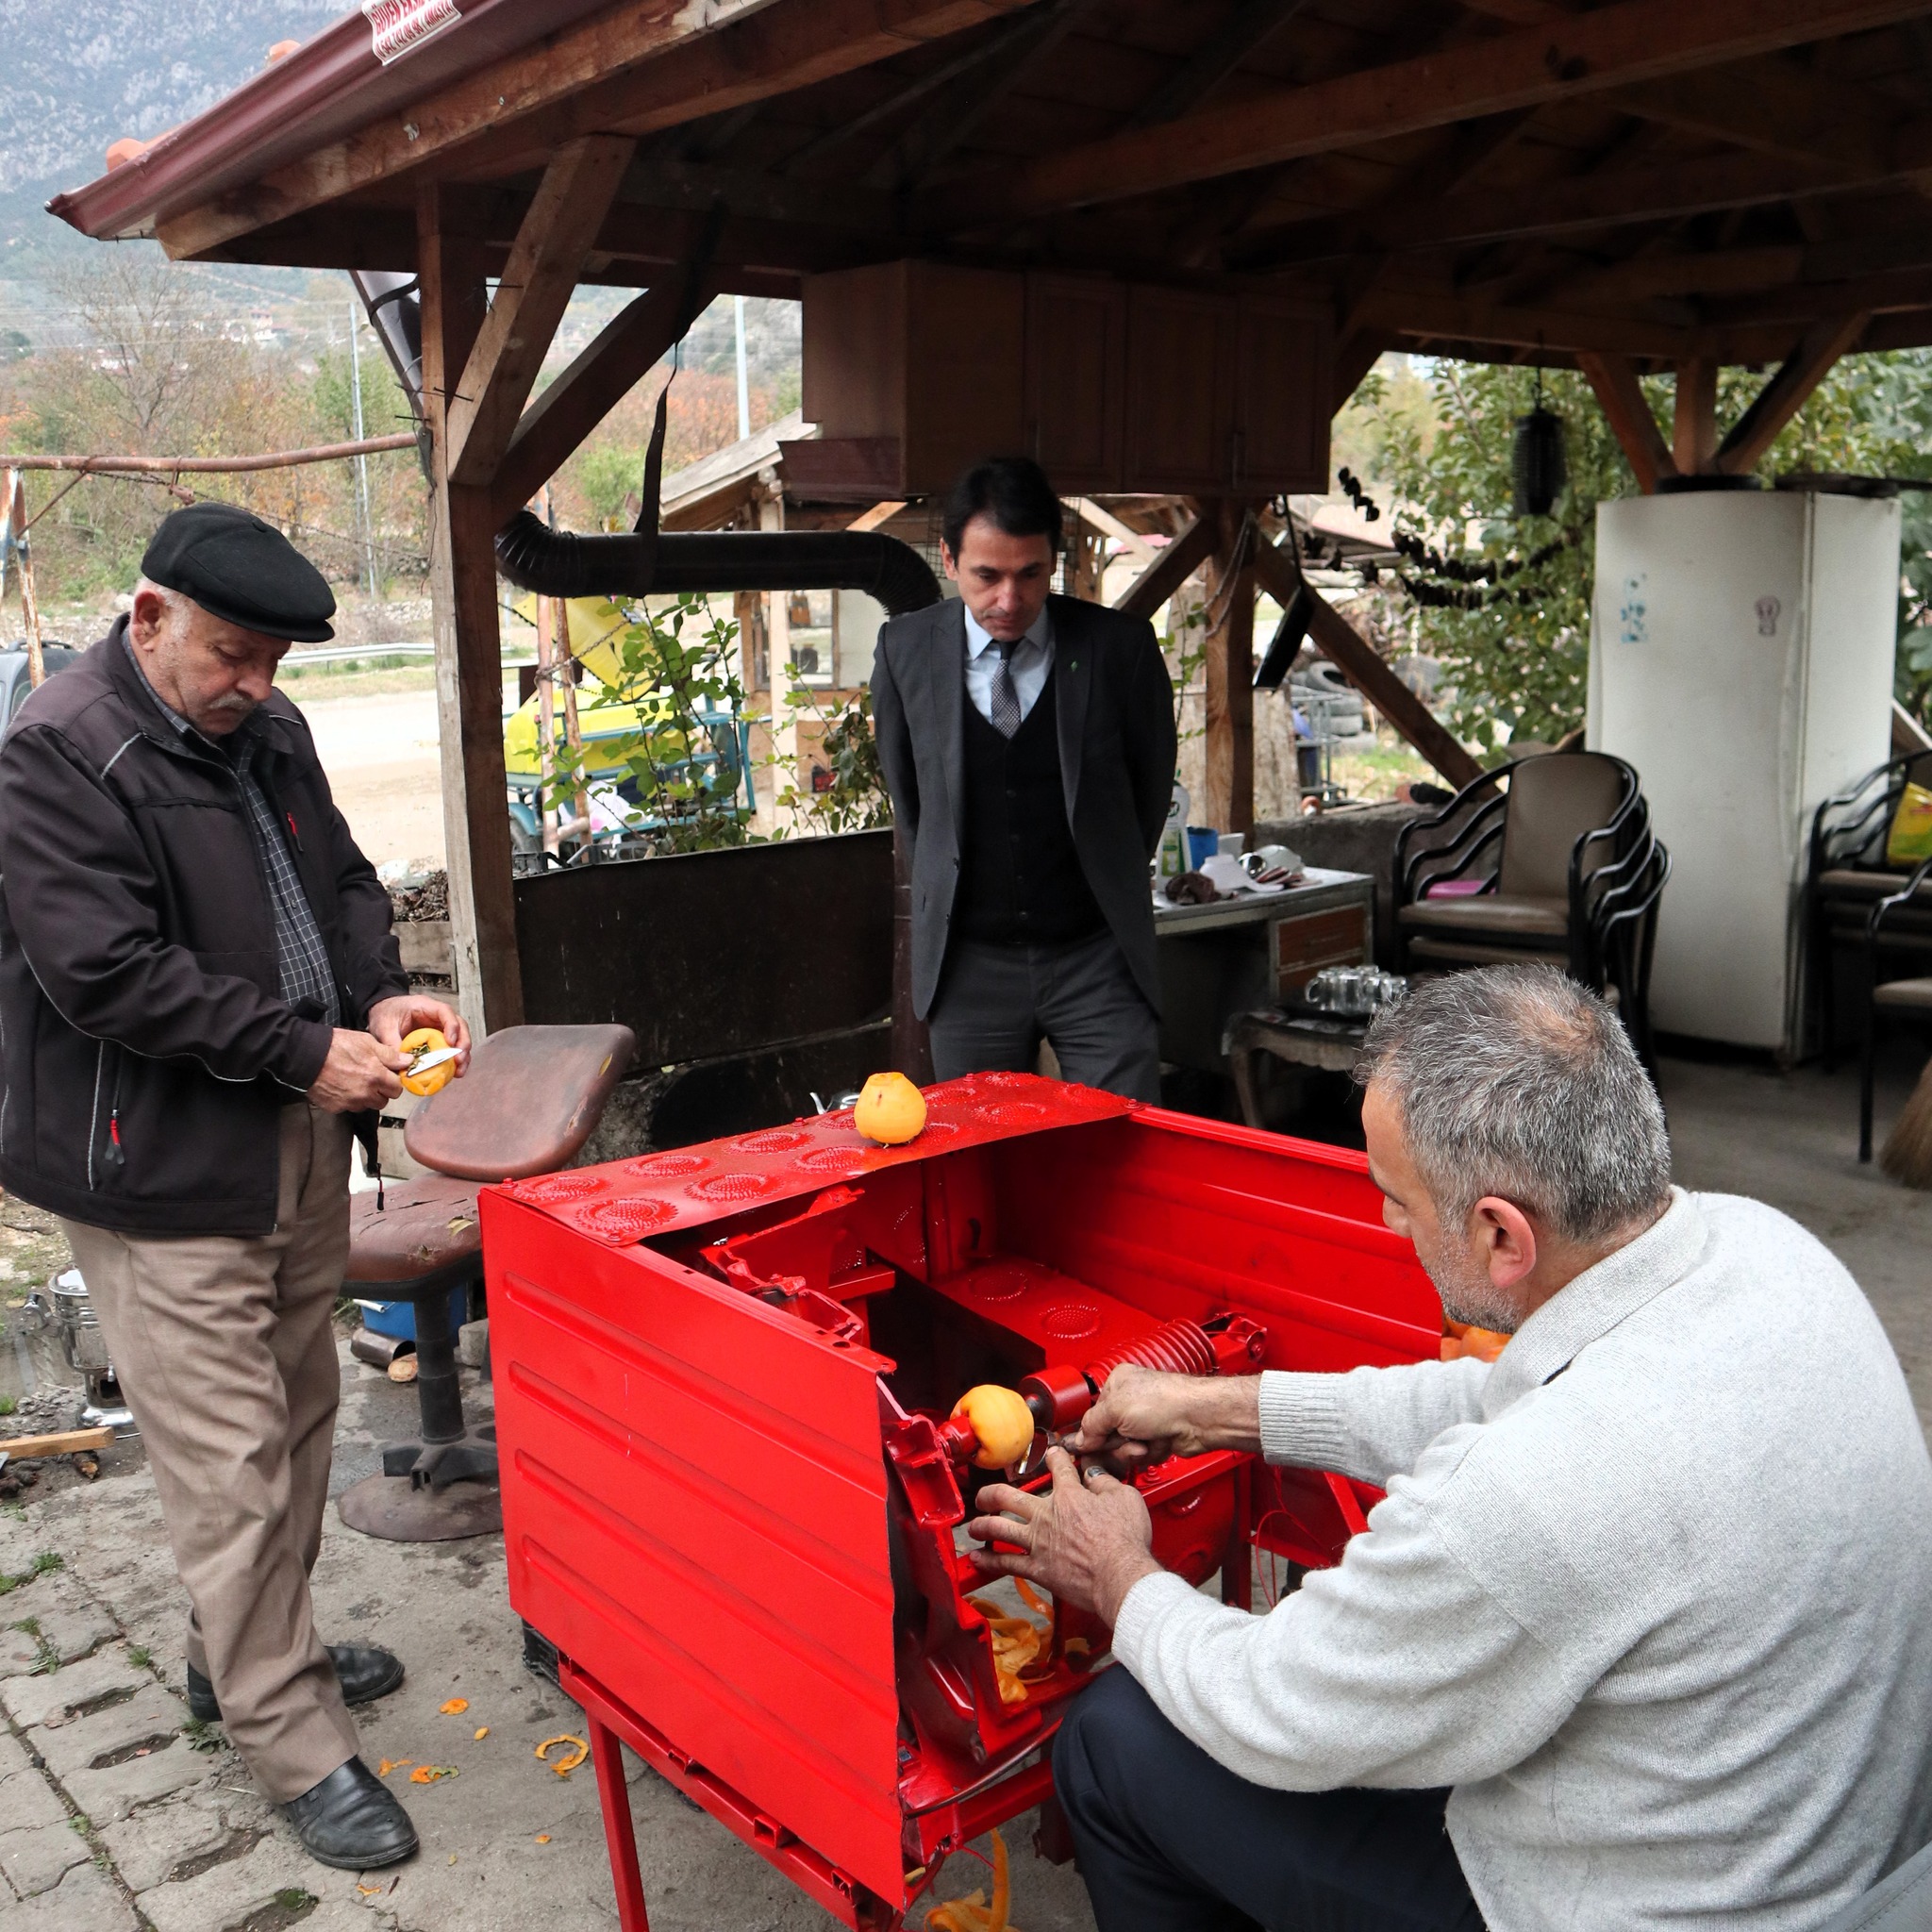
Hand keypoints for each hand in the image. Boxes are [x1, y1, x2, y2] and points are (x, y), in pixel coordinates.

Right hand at [307, 1029, 407, 1111]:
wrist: (305, 1055)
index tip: (387, 1075)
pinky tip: (341, 1086)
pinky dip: (348, 1100)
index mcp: (376, 1077)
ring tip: (354, 1081)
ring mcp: (349, 1102)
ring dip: (365, 1097)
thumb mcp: (367, 1042)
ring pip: (366, 1106)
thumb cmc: (335, 1045)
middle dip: (380, 1091)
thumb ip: (390, 1055)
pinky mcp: (335, 1107)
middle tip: (371, 1078)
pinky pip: (348, 1107)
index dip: (393, 1082)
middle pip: (383, 1101)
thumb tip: (408, 1061)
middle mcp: (365, 1093)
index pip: (397, 1089)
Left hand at [367, 994, 470, 1075]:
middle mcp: (438, 1017)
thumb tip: (403, 1064)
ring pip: (460, 1039)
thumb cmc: (385, 1014)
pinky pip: (451, 1050)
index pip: (445, 1012)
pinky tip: (454, 1073)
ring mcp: (440, 1028)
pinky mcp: (439, 1040)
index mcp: (425, 1007)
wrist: (382, 1014)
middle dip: (462, 1044)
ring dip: (462, 1055)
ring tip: (459, 1071)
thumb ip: (392, 1043)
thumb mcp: (384, 1027)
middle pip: (460, 1026)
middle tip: (459, 1060)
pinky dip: (454, 1062)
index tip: (450, 1042)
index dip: (452, 1026)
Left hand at [967, 1446, 1160, 1624]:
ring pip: (999, 1528)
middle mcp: (1047, 1515)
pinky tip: (979, 1559)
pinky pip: (1007, 1564)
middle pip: (1008, 1497)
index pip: (1058, 1467)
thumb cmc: (1125, 1541)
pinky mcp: (1038, 1569)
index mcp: (1070, 1495)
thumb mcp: (1125, 1498)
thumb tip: (1094, 1475)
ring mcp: (1039, 1543)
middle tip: (985, 1495)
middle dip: (992, 1493)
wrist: (1120, 1576)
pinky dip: (990, 1561)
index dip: (1054, 1457)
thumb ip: (1105, 1483)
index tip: (1052, 1455)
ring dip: (982, 1525)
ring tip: (974, 1526)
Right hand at [1067, 1366, 1262, 1471]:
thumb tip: (1080, 1439)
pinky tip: (1158, 1443)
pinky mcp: (1158, 1438)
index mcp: (1118, 1383)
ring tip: (1145, 1441)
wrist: (1198, 1418)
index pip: (1093, 1414)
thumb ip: (1092, 1425)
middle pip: (1108, 1435)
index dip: (1091, 1432)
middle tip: (1125, 1439)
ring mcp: (1146, 1421)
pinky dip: (1149, 1453)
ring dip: (1133, 1450)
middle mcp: (1131, 1401)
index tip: (1087, 1445)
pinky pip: (1142, 1455)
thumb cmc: (1166, 1401)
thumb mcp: (1116, 1409)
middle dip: (1117, 1443)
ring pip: (1124, 1448)